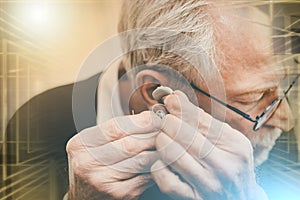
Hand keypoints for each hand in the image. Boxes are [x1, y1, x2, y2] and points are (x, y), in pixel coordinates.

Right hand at [66, 111, 161, 199]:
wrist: (82, 194)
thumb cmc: (92, 163)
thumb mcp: (94, 143)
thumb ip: (116, 130)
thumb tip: (148, 117)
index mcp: (80, 144)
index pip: (115, 127)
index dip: (140, 121)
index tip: (155, 117)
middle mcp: (88, 163)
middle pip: (130, 144)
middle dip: (153, 134)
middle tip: (166, 128)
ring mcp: (103, 181)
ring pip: (141, 160)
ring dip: (158, 150)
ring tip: (167, 142)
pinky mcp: (119, 194)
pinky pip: (145, 176)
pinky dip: (156, 166)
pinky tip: (161, 159)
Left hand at [150, 91, 267, 199]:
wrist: (240, 197)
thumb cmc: (230, 163)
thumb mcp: (227, 139)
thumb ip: (203, 118)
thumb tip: (175, 96)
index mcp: (235, 146)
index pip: (200, 120)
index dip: (180, 107)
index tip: (169, 100)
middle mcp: (223, 166)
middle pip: (184, 135)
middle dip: (168, 122)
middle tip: (164, 119)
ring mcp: (207, 184)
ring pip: (172, 154)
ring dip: (162, 140)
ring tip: (163, 137)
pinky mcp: (192, 197)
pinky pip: (165, 179)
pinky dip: (158, 166)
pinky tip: (163, 160)